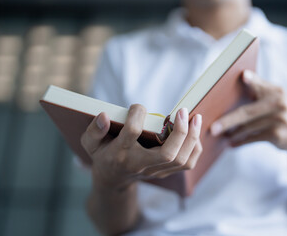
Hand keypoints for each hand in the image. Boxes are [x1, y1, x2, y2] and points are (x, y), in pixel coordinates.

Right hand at [81, 105, 202, 189]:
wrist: (113, 179)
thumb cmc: (103, 154)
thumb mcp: (90, 144)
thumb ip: (94, 130)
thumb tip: (104, 116)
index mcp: (121, 154)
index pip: (132, 132)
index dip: (137, 114)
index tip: (137, 106)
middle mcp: (141, 165)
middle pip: (168, 154)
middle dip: (180, 131)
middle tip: (183, 111)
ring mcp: (155, 171)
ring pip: (181, 159)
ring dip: (192, 138)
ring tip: (195, 118)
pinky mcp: (165, 172)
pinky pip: (187, 163)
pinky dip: (194, 147)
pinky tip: (193, 132)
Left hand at [210, 70, 286, 156]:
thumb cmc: (279, 114)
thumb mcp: (275, 100)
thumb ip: (259, 91)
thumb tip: (234, 86)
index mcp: (277, 91)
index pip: (261, 85)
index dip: (253, 81)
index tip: (243, 76)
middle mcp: (280, 103)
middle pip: (247, 112)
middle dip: (228, 121)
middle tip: (213, 128)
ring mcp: (281, 120)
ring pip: (248, 127)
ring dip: (232, 133)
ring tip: (219, 136)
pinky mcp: (278, 135)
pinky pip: (253, 138)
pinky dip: (240, 142)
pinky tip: (231, 144)